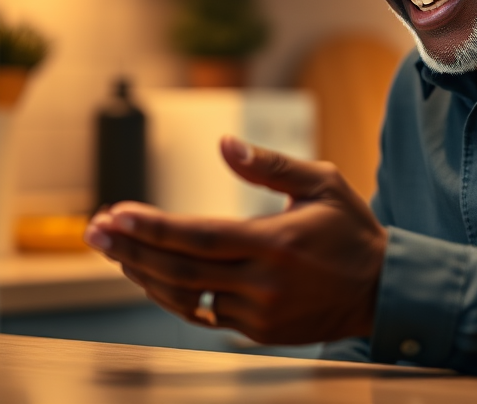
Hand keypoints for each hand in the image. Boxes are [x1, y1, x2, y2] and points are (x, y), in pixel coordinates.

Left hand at [84, 136, 386, 344]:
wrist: (382, 291)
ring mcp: (259, 313)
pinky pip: (204, 313)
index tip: (116, 215)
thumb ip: (269, 164)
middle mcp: (263, 283)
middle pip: (180, 269)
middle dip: (131, 249)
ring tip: (115, 251)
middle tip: (93, 232)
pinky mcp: (258, 331)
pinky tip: (151, 275)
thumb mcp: (321, 182)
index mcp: (276, 243)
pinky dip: (173, 294)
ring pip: (185, 297)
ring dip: (145, 273)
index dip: (154, 228)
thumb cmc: (350, 230)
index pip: (200, 236)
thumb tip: (224, 143)